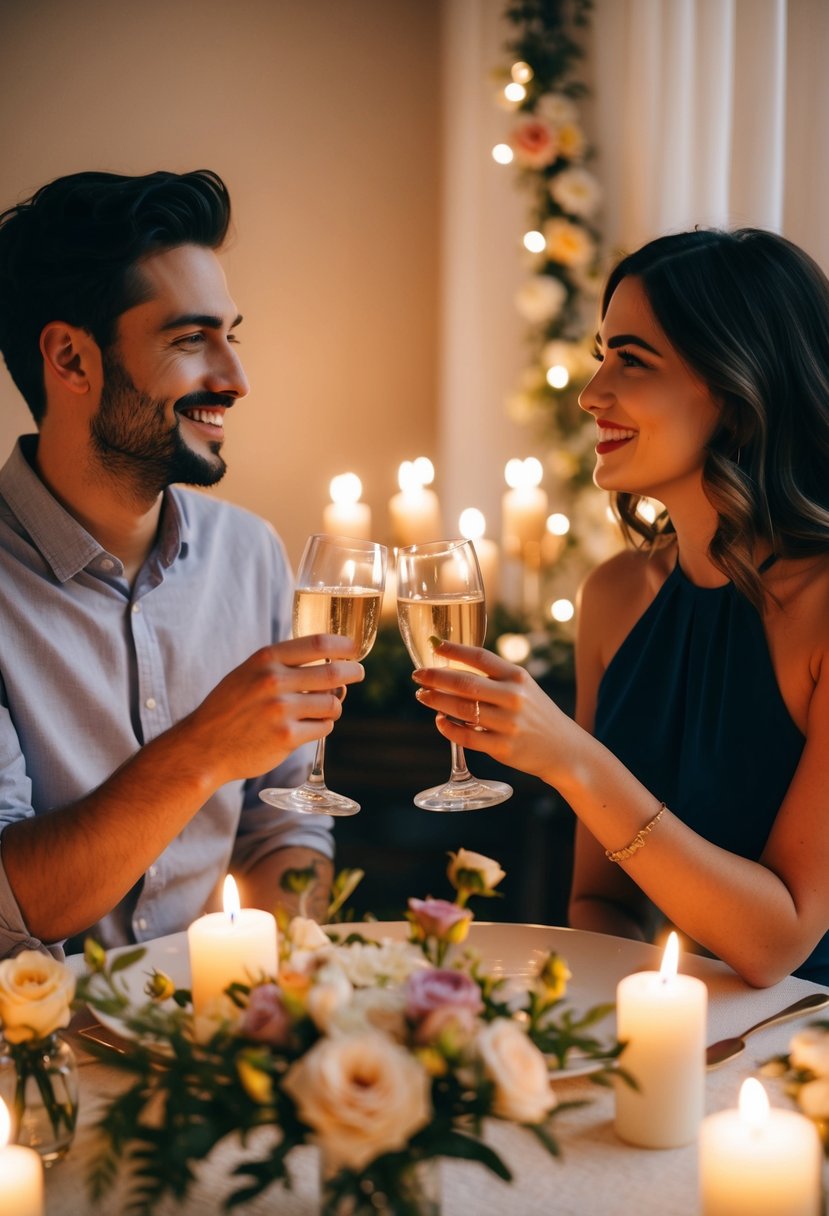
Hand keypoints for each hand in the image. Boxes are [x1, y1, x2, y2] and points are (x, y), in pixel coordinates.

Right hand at [184, 634, 363, 786]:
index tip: (354, 648)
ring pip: (332, 703)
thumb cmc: (231, 708)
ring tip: (321, 708)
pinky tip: (308, 727)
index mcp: (265, 659)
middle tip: (358, 673)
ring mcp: (281, 710)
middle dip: (353, 672)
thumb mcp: (249, 673)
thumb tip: (334, 665)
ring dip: (333, 706)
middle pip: (334, 672)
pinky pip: (324, 727)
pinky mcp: (287, 737)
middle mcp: (274, 681)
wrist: (203, 746)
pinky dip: (322, 726)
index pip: (318, 643)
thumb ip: (284, 666)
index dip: (343, 645)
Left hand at [412, 641, 575, 784]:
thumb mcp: (524, 688)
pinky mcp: (503, 748)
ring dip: (436, 701)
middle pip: (465, 683)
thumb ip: (494, 678)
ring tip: (422, 695)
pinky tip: (440, 721)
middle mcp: (514, 698)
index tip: (433, 644)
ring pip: (461, 710)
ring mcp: (508, 724)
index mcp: (518, 677)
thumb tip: (450, 667)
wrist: (563, 749)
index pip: (481, 657)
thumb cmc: (535, 714)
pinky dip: (448, 728)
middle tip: (417, 675)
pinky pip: (466, 737)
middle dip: (436, 677)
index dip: (455, 649)